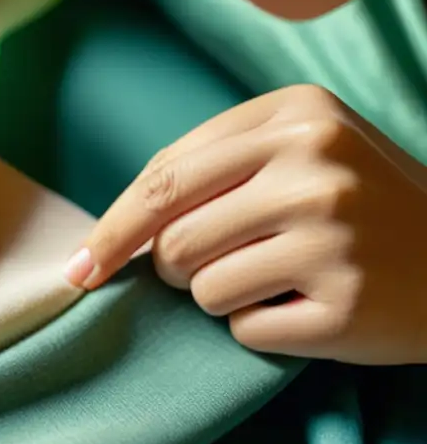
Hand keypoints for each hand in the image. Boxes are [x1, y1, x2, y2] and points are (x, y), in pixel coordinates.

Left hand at [64, 84, 426, 364]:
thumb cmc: (361, 205)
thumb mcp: (300, 150)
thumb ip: (212, 167)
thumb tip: (111, 231)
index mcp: (294, 113)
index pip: (163, 176)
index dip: (113, 228)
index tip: (81, 268)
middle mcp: (314, 164)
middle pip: (172, 236)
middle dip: (171, 267)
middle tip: (213, 269)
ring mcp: (333, 233)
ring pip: (201, 287)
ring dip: (219, 296)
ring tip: (275, 279)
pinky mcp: (345, 301)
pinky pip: (243, 330)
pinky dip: (260, 328)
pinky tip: (308, 307)